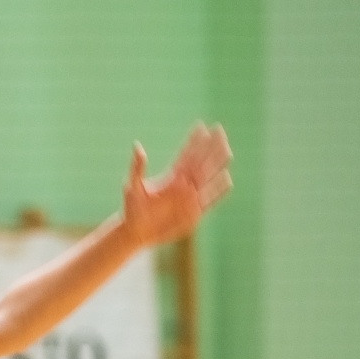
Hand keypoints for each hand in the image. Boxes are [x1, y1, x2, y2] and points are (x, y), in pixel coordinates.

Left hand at [120, 123, 232, 247]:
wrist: (137, 232)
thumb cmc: (132, 209)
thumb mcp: (132, 188)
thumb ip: (137, 168)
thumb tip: (137, 146)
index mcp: (171, 177)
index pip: (186, 155)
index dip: (194, 141)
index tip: (202, 126)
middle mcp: (183, 184)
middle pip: (201, 162)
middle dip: (211, 147)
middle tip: (219, 130)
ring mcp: (190, 198)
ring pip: (208, 177)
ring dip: (217, 163)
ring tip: (227, 150)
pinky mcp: (194, 212)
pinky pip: (210, 200)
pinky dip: (218, 190)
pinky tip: (227, 179)